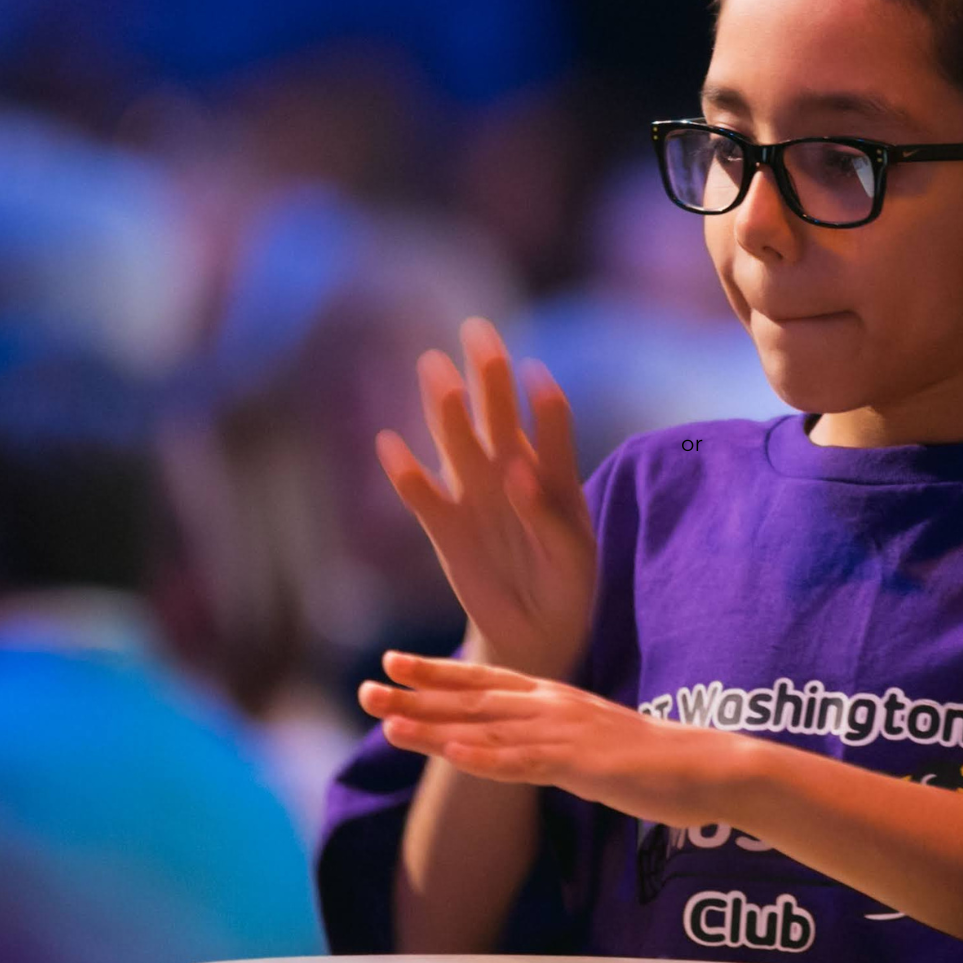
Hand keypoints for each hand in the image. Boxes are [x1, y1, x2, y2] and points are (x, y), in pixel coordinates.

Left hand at [358, 651, 740, 828]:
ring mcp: (566, 734)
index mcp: (557, 697)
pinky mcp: (582, 765)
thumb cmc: (656, 759)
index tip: (392, 660)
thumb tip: (530, 746)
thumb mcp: (595, 739)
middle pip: (473, 698)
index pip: (486, 678)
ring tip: (386, 719)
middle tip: (364, 685)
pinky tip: (449, 753)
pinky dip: (483, 757)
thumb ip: (557, 737)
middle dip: (416, 693)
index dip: (437, 670)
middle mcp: (554, 706)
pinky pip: (523, 763)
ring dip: (434, 725)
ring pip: (486, 728)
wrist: (711, 767)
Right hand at [377, 317, 596, 680]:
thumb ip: (547, 513)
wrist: (537, 633)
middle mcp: (510, 474)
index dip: (543, 401)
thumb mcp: (573, 556)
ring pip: (457, 443)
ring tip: (432, 366)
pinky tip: (389, 443)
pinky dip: (405, 474)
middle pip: (497, 416)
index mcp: (552, 475)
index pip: (550, 424)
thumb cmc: (567, 587)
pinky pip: (423, 496)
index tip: (535, 375)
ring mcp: (476, 498)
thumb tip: (518, 471)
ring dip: (445, 408)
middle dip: (487, 375)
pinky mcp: (446, 529)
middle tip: (478, 330)